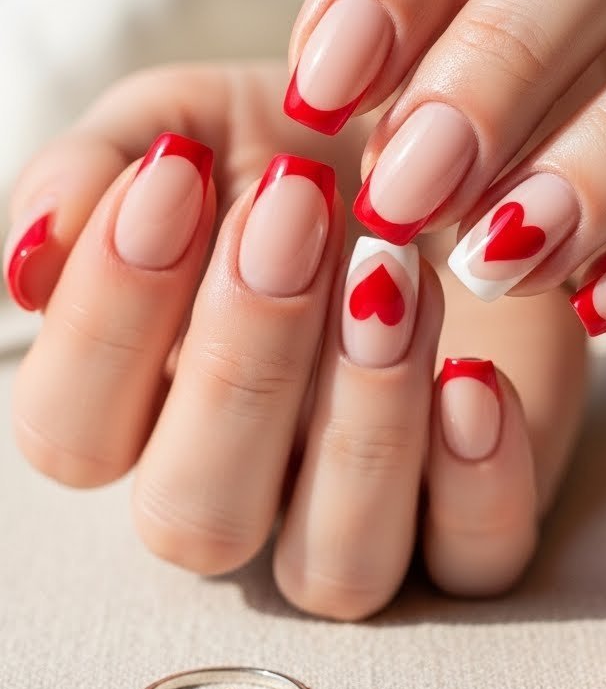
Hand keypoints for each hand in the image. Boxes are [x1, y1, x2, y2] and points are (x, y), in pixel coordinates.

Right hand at [4, 0, 584, 616]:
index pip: (71, 431)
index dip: (107, 318)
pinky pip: (471, 560)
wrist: (451, 142)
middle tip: (296, 207)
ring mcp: (357, 511)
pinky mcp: (476, 511)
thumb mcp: (190, 118)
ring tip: (393, 271)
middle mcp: (240, 478)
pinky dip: (478, 482)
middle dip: (241, 358)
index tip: (178, 172)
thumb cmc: (302, 145)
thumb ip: (96, 166)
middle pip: (192, 519)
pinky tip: (474, 377)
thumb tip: (35, 251)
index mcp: (141, 400)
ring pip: (332, 569)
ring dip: (361, 423)